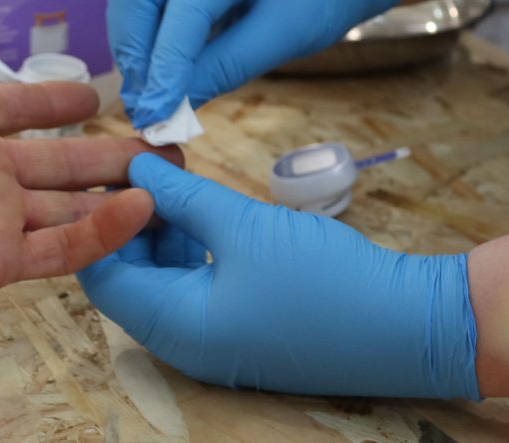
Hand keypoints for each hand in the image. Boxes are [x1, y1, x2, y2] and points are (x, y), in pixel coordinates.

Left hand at [0, 0, 179, 330]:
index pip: (22, 108)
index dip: (59, 99)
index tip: (97, 90)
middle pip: (62, 157)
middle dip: (110, 149)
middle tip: (160, 140)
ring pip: (73, 202)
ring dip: (120, 189)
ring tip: (170, 175)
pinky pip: (63, 246)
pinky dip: (105, 232)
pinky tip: (144, 208)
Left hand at [77, 154, 481, 398]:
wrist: (410, 326)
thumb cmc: (323, 279)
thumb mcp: (243, 225)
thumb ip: (181, 195)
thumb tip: (133, 168)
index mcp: (174, 327)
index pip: (101, 276)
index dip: (97, 220)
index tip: (111, 168)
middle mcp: (183, 343)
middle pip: (129, 277)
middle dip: (131, 220)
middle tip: (148, 165)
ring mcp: (213, 340)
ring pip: (162, 279)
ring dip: (163, 230)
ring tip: (179, 178)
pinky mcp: (239, 329)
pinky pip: (194, 287)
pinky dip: (192, 249)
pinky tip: (207, 209)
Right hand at [109, 0, 409, 127]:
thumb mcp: (285, 35)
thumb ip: (227, 67)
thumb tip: (175, 107)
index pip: (184, 9)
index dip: (167, 64)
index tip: (158, 111)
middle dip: (135, 54)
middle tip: (144, 107)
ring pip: (129, 1)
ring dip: (132, 54)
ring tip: (146, 102)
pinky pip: (141, 8)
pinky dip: (142, 47)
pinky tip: (154, 82)